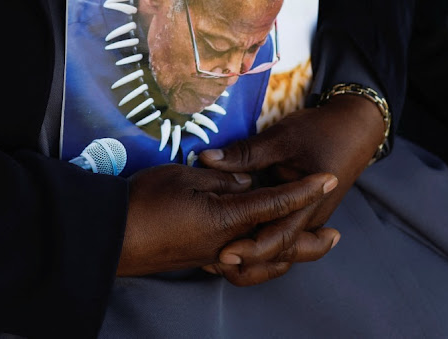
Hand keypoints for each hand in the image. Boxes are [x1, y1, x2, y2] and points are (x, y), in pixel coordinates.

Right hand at [116, 163, 337, 277]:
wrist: (111, 233)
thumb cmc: (146, 200)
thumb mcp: (187, 178)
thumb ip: (223, 180)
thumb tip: (247, 183)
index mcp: (227, 218)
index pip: (275, 203)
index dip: (303, 189)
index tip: (327, 178)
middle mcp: (226, 244)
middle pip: (279, 246)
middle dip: (310, 241)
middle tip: (336, 237)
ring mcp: (213, 257)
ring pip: (263, 265)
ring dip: (289, 258)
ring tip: (307, 249)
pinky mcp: (200, 260)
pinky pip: (241, 269)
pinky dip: (261, 265)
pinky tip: (261, 255)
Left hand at [199, 94, 383, 281]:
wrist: (355, 127)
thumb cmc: (321, 131)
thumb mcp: (281, 138)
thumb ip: (245, 153)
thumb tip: (206, 159)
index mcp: (309, 204)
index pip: (279, 238)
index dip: (251, 249)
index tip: (223, 253)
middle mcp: (309, 219)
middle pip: (278, 254)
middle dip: (246, 263)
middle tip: (209, 263)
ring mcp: (307, 219)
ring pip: (280, 250)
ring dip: (252, 258)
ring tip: (216, 261)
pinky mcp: (301, 213)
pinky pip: (280, 236)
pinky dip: (259, 243)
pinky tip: (231, 241)